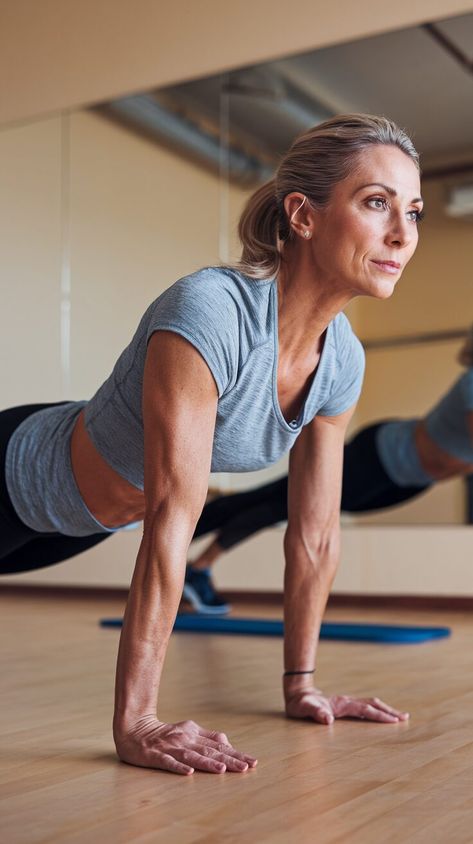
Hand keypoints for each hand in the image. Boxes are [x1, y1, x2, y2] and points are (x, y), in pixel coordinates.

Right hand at [114, 716, 257, 774]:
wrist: (133, 728)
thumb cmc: (164, 733)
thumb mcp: (188, 731)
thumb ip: (207, 737)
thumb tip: (227, 743)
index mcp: (193, 733)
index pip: (218, 746)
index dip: (235, 753)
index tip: (251, 762)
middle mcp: (184, 739)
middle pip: (209, 751)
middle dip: (229, 760)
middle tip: (246, 767)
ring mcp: (170, 747)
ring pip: (192, 756)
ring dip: (207, 763)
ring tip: (222, 769)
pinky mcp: (155, 755)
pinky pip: (168, 762)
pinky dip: (178, 767)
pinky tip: (188, 772)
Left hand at [285, 689, 408, 724]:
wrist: (297, 694)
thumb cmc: (300, 704)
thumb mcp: (304, 709)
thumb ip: (315, 713)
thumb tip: (327, 719)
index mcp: (342, 704)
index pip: (365, 710)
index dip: (380, 716)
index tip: (394, 722)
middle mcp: (347, 701)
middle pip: (373, 704)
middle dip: (389, 711)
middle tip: (405, 718)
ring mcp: (346, 702)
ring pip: (370, 704)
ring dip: (385, 709)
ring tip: (399, 716)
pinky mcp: (344, 706)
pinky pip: (365, 707)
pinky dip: (376, 710)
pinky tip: (380, 715)